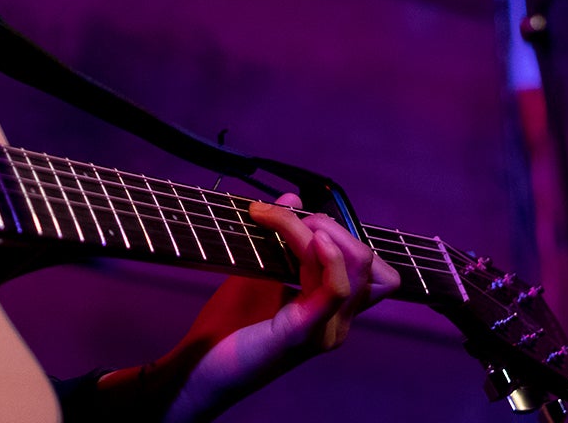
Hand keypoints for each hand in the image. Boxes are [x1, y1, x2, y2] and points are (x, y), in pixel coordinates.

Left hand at [96, 193, 399, 421]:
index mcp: (332, 309)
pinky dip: (326, 258)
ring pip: (353, 267)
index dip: (338, 229)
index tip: (289, 211)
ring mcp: (325, 331)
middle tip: (283, 215)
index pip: (366, 264)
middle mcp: (338, 322)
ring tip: (278, 219)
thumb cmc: (228, 326)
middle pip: (367, 262)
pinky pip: (334, 291)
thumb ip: (278, 240)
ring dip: (316, 230)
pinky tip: (308, 239)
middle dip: (331, 225)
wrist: (200, 370)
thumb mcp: (256, 272)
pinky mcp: (303, 335)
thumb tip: (293, 197)